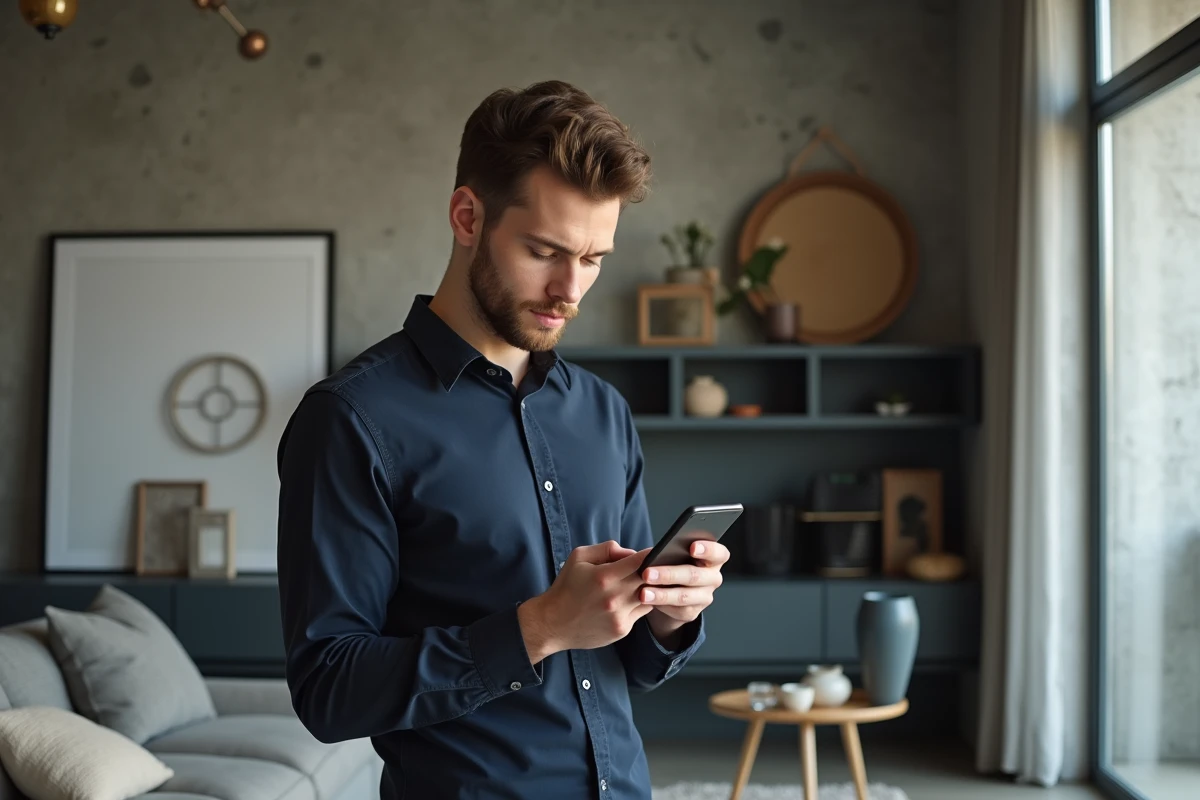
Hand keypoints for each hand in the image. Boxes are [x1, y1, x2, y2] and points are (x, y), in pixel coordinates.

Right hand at [518, 540, 652, 663]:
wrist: (552, 623)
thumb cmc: (566, 587)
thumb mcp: (579, 557)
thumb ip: (607, 549)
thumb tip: (630, 552)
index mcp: (604, 576)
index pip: (640, 561)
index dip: (651, 555)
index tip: (656, 552)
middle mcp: (614, 597)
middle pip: (649, 580)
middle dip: (651, 572)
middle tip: (652, 568)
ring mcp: (619, 615)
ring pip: (650, 597)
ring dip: (647, 589)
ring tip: (638, 584)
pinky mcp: (622, 629)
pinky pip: (641, 612)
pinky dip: (638, 604)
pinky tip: (628, 600)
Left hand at [640, 539, 728, 641]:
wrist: (673, 588)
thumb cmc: (675, 562)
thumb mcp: (677, 553)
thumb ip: (675, 550)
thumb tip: (657, 553)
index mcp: (714, 558)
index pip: (719, 553)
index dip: (708, 549)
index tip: (692, 547)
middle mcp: (713, 578)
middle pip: (695, 575)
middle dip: (669, 574)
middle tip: (647, 573)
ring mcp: (705, 597)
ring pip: (684, 596)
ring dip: (662, 595)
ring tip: (643, 593)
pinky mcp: (693, 612)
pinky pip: (677, 610)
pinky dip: (661, 604)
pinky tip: (648, 601)